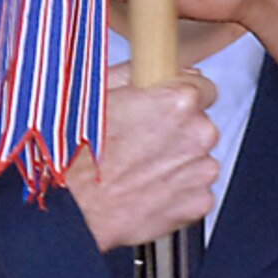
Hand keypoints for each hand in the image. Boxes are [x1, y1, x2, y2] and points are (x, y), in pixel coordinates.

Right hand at [67, 66, 217, 249]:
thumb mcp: (98, 94)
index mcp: (178, 101)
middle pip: (200, 125)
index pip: (204, 88)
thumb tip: (153, 68)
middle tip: (142, 143)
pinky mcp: (199, 203)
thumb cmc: (79, 155)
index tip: (168, 109)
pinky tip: (148, 190)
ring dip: (177, 163)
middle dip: (177, 133)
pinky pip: (195, 191)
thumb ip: (136, 73)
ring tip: (140, 170)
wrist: (72, 209)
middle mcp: (198, 134)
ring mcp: (201, 171)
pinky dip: (177, 192)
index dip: (181, 98)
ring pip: (198, 159)